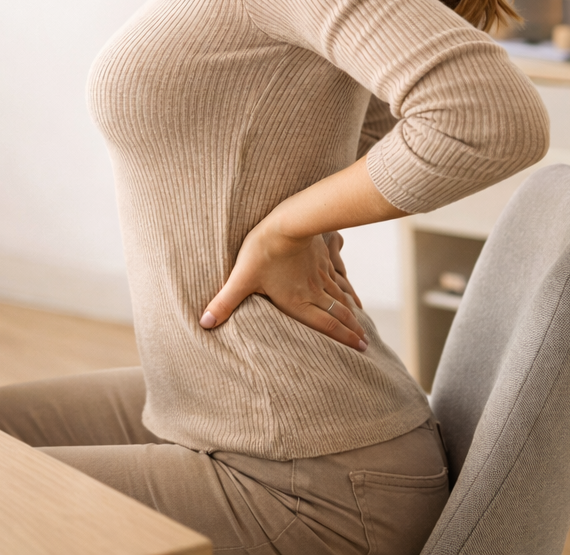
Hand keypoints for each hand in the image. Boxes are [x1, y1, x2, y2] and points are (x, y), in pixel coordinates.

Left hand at [200, 219, 367, 350]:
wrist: (287, 220)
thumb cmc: (262, 251)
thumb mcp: (241, 279)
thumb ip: (224, 303)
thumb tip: (204, 323)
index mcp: (298, 302)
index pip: (325, 326)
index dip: (343, 339)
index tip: (360, 349)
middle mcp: (314, 292)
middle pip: (338, 315)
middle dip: (352, 331)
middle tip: (365, 344)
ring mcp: (321, 274)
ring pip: (341, 298)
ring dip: (352, 313)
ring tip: (361, 324)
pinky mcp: (323, 257)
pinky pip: (340, 277)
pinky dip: (348, 290)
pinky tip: (352, 294)